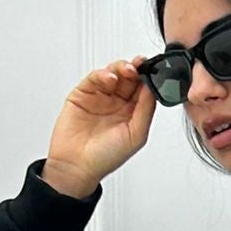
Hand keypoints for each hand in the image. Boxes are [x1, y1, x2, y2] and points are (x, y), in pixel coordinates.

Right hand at [42, 56, 155, 194]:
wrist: (77, 165)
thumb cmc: (106, 157)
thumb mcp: (136, 135)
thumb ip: (146, 110)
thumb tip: (152, 87)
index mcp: (132, 112)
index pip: (143, 89)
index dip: (149, 77)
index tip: (153, 69)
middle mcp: (117, 103)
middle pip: (129, 77)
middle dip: (136, 68)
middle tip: (140, 64)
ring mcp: (100, 97)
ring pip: (113, 73)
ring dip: (121, 68)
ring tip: (127, 70)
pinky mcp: (83, 93)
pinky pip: (94, 77)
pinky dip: (103, 74)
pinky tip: (109, 78)